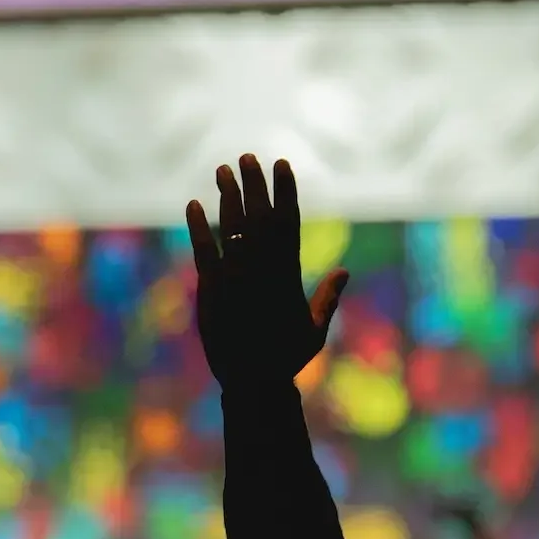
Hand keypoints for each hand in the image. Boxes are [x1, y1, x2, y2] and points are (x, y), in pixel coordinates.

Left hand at [185, 155, 347, 390]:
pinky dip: (198, 226)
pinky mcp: (211, 288)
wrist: (253, 381)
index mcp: (289, 274)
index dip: (285, 190)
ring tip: (222, 170)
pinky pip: (204, 250)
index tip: (282, 164)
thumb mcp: (314, 329)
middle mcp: (263, 269)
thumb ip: (328, 298)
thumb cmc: (286, 358)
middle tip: (247, 157)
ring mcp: (237, 276)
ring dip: (227, 195)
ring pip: (232, 226)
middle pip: (259, 215)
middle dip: (254, 183)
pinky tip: (193, 205)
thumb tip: (345, 272)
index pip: (288, 221)